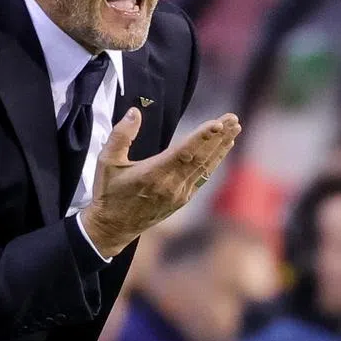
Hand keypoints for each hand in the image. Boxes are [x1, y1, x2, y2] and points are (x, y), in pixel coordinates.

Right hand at [80, 109, 239, 257]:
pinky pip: (202, 177)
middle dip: (218, 137)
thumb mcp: (106, 161)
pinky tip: (222, 148)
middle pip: (200, 157)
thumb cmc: (109, 192)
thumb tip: (134, 112)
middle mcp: (170, 185)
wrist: (112, 227)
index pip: (184, 152)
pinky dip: (214, 161)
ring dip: (220, 147)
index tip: (218, 123)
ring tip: (234, 129)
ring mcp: (178, 194)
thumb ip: (121, 135)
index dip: (202, 137)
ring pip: (204, 167)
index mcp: (153, 174)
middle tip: (232, 119)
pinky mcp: (182, 199)